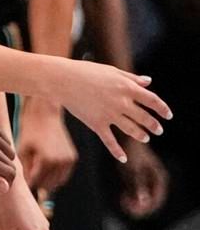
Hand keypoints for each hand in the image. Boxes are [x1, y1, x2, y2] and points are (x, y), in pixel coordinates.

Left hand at [18, 101, 77, 193]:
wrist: (45, 114)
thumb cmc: (29, 131)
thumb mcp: (22, 150)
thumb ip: (25, 169)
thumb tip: (27, 185)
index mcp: (46, 161)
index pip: (36, 183)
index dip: (28, 184)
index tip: (22, 183)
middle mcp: (60, 162)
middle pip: (48, 185)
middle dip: (38, 183)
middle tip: (29, 179)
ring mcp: (69, 161)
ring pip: (58, 182)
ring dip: (48, 181)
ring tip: (36, 174)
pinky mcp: (73, 158)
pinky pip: (64, 174)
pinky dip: (56, 176)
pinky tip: (45, 170)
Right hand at [52, 61, 169, 161]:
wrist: (61, 79)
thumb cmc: (85, 71)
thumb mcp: (111, 70)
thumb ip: (130, 77)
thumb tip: (148, 81)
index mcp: (127, 87)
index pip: (152, 101)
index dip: (162, 109)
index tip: (168, 115)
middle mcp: (121, 102)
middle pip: (144, 117)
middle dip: (154, 125)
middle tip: (158, 130)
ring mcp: (109, 114)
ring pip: (131, 130)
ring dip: (141, 135)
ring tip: (145, 138)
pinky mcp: (96, 123)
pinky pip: (110, 141)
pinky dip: (117, 151)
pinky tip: (123, 158)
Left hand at [117, 139, 168, 218]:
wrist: (126, 136)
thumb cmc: (130, 152)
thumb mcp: (134, 169)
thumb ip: (139, 186)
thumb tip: (143, 201)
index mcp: (160, 178)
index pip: (156, 200)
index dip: (144, 208)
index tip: (130, 208)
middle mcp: (157, 179)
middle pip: (152, 200)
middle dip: (140, 206)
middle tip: (126, 206)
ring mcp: (150, 178)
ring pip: (146, 197)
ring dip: (136, 202)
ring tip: (124, 202)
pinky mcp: (142, 176)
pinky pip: (140, 191)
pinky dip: (133, 196)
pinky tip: (123, 197)